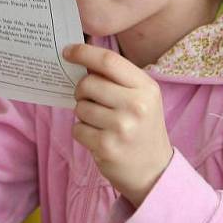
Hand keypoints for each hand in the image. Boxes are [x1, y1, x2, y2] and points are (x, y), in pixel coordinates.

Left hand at [63, 43, 172, 206]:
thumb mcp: (141, 97)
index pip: (108, 61)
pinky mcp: (107, 147)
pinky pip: (77, 129)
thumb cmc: (142, 127)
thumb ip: (116, 77)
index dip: (83, 52)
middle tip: (88, 98)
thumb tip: (82, 55)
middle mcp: (136, 106)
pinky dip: (82, 132)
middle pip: (88, 83)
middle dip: (81, 90)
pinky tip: (99, 138)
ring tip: (100, 123)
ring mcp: (122, 127)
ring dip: (83, 113)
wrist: (154, 171)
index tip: (67, 51)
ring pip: (80, 107)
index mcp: (146, 88)